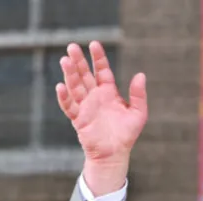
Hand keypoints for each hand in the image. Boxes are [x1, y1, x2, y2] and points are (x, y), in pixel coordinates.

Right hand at [56, 41, 147, 195]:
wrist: (115, 154)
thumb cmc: (127, 134)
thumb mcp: (138, 113)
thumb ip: (139, 95)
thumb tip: (141, 75)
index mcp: (109, 92)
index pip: (102, 71)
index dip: (98, 58)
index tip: (94, 44)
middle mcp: (95, 96)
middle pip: (85, 75)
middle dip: (79, 61)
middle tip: (72, 46)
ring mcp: (85, 107)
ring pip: (75, 87)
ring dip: (70, 74)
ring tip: (65, 60)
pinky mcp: (78, 119)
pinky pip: (69, 106)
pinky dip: (64, 97)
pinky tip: (61, 86)